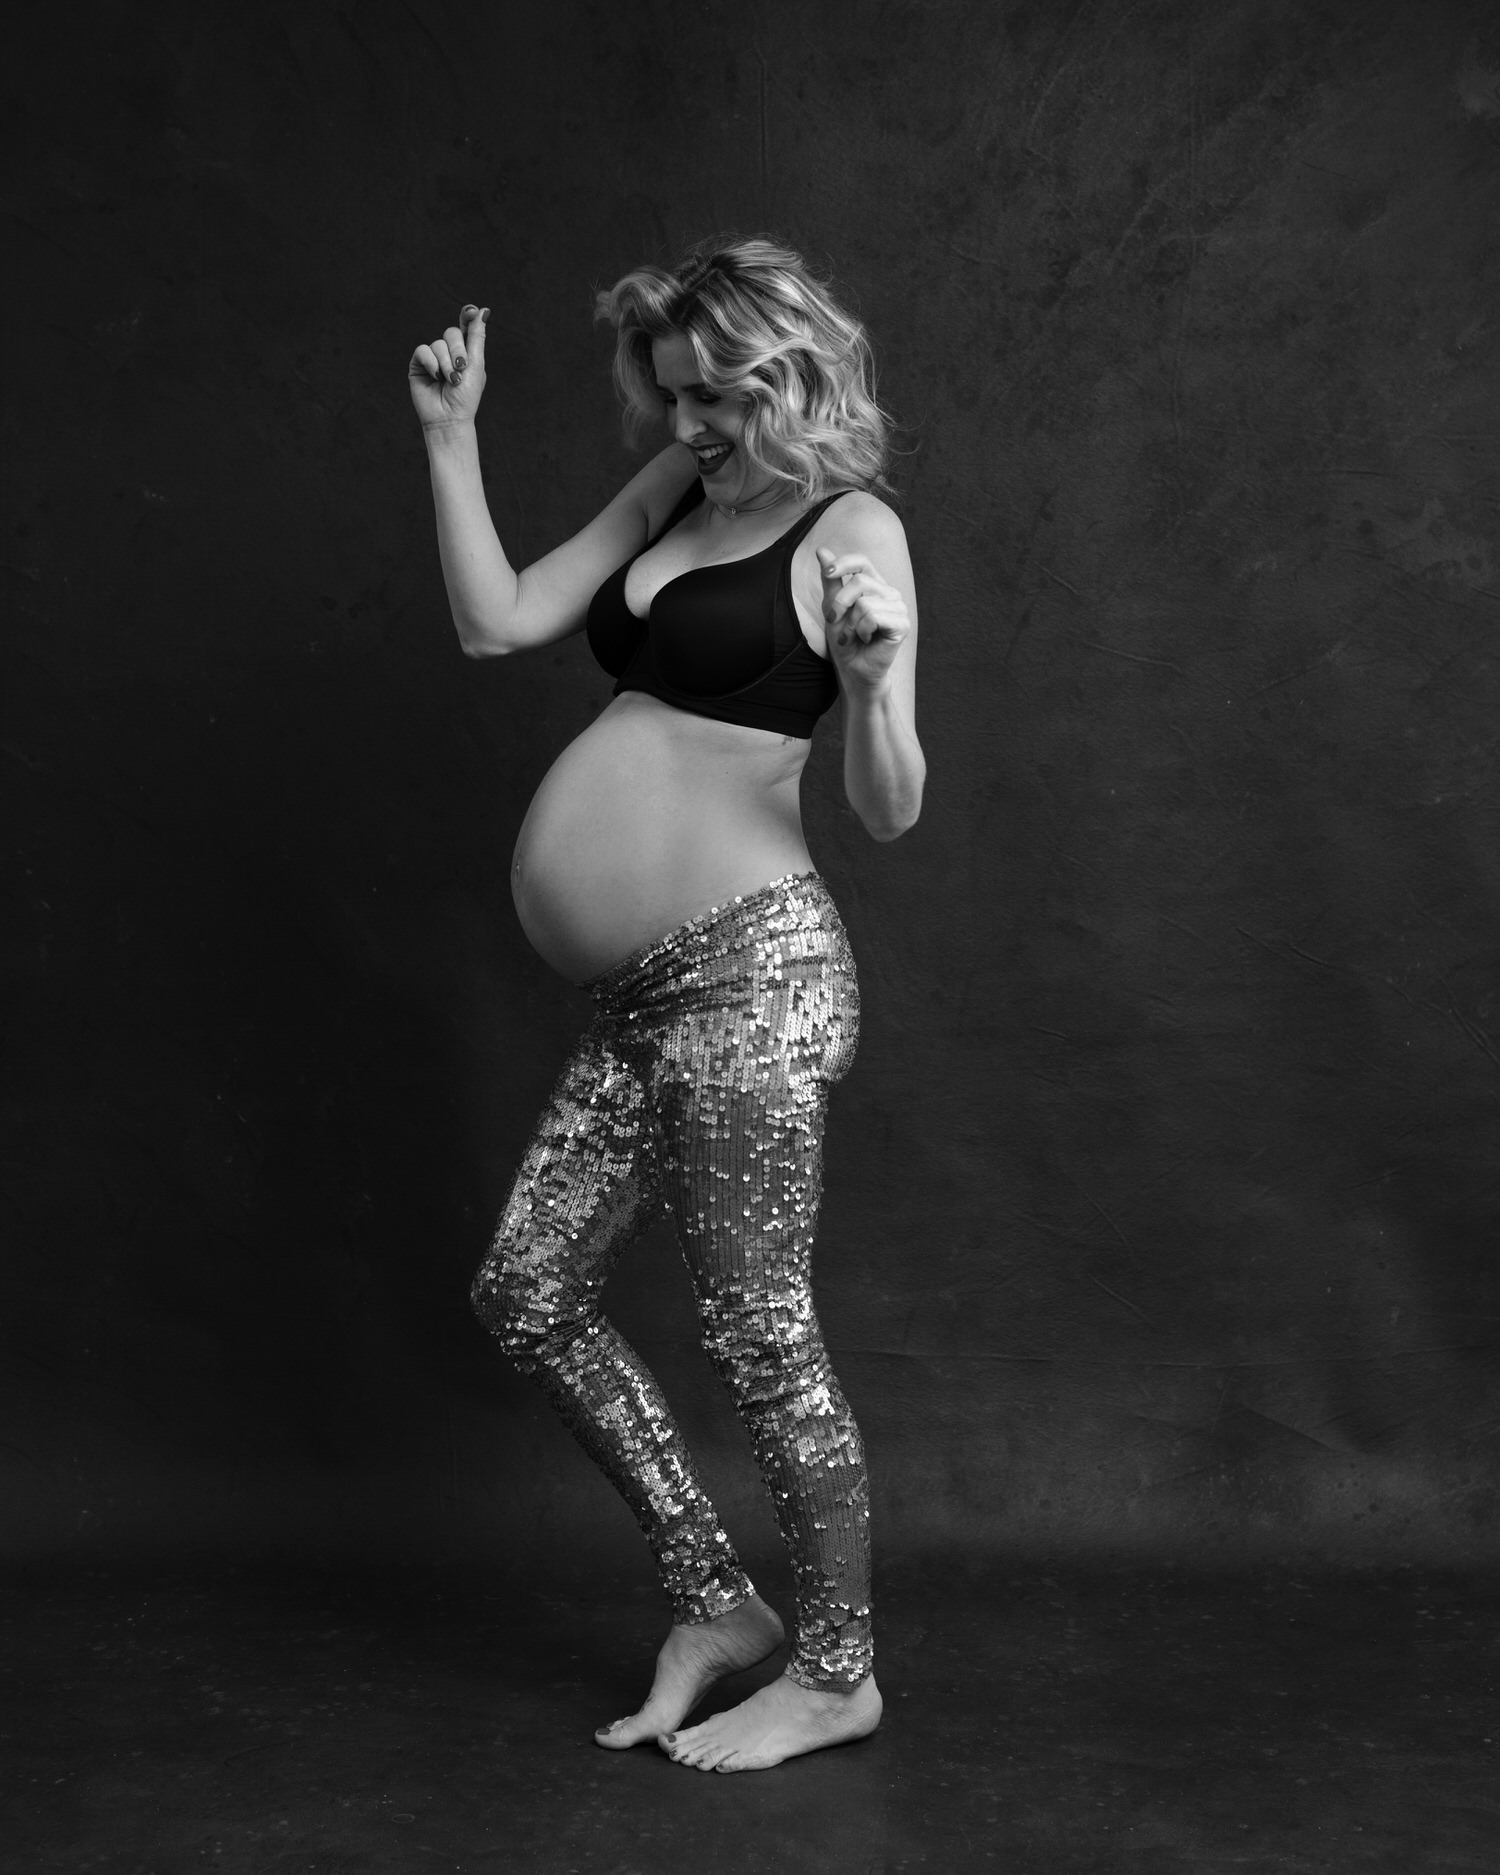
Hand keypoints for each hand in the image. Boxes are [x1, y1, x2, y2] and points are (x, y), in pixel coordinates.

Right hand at [409, 304, 487, 429]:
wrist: (450, 418)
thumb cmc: (466, 396)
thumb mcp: (476, 364)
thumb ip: (477, 337)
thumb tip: (483, 310)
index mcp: (466, 352)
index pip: (465, 326)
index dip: (467, 316)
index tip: (471, 311)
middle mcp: (449, 352)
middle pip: (451, 332)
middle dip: (458, 350)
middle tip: (461, 368)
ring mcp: (433, 357)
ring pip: (438, 343)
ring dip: (446, 363)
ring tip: (450, 380)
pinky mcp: (418, 364)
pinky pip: (422, 350)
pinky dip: (431, 363)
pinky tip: (436, 377)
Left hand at [816, 548, 911, 693]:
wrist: (853, 670)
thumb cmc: (845, 641)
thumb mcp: (833, 607)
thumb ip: (831, 580)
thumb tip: (822, 550)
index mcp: (875, 585)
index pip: (862, 561)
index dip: (844, 563)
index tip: (828, 572)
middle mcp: (890, 593)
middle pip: (860, 582)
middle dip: (840, 604)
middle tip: (835, 623)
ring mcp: (899, 608)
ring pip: (864, 603)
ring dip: (850, 624)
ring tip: (853, 636)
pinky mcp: (902, 624)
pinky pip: (873, 617)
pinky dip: (861, 631)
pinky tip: (866, 640)